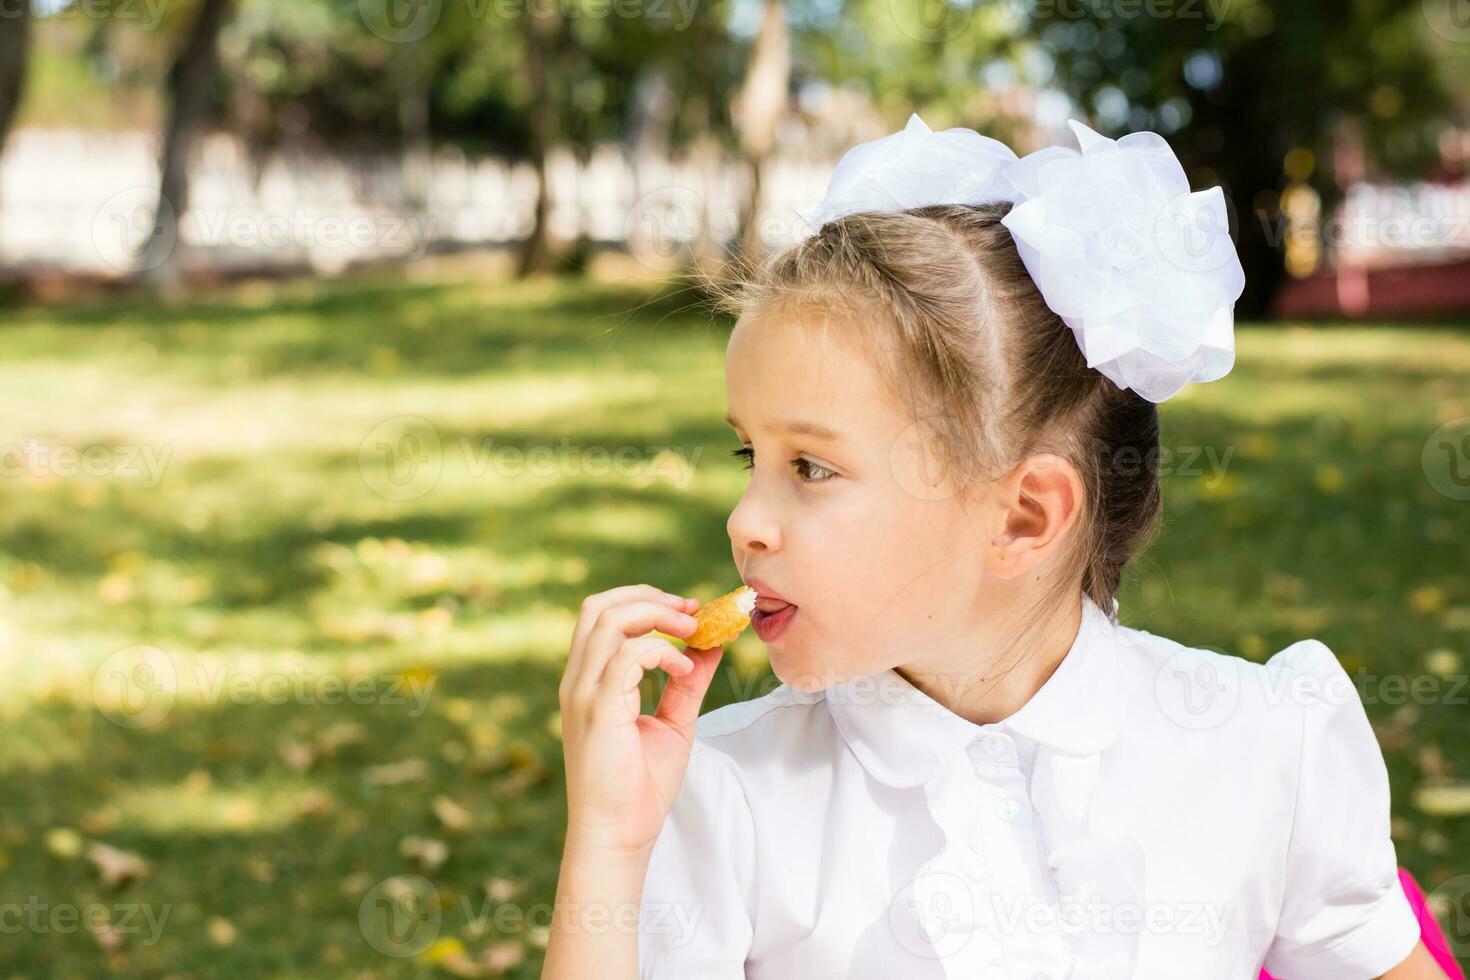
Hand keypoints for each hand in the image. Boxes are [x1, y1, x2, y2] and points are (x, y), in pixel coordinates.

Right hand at [558, 584, 724, 859]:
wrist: (618, 837)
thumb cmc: (640, 787)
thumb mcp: (673, 722)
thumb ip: (688, 682)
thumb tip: (713, 645)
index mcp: (589, 681)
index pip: (601, 614)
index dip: (645, 600)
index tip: (690, 611)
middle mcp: (578, 681)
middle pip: (599, 606)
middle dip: (649, 597)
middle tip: (693, 611)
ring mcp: (583, 694)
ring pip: (610, 621)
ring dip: (659, 617)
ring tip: (693, 634)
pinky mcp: (598, 710)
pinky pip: (626, 657)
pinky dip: (662, 652)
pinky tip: (685, 671)